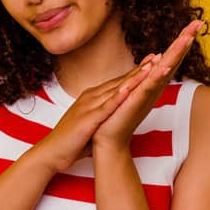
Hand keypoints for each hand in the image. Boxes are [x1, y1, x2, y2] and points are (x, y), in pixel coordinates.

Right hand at [34, 53, 159, 172]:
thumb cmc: (71, 140)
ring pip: (114, 90)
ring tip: (150, 67)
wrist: (51, 153)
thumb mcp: (90, 122)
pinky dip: (117, 98)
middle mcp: (90, 98)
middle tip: (157, 56)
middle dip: (139, 69)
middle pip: (119, 81)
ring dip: (133, 78)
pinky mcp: (87, 120)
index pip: (117, 82)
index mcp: (92, 98)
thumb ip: (102, 115)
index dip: (135, 72)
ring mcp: (88, 107)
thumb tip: (115, 115)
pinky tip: (129, 90)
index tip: (152, 62)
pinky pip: (105, 107)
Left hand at [92, 20, 204, 151]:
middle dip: (184, 41)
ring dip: (175, 54)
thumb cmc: (117, 117)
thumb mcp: (132, 89)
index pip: (170, 58)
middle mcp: (152, 88)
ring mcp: (145, 95)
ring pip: (163, 71)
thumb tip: (155, 59)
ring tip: (187, 38)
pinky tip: (163, 66)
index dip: (181, 41)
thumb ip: (144, 75)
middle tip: (199, 23)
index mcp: (151, 83)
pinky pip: (146, 88)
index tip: (195, 23)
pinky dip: (155, 77)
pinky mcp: (134, 103)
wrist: (107, 141)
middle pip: (172, 60)